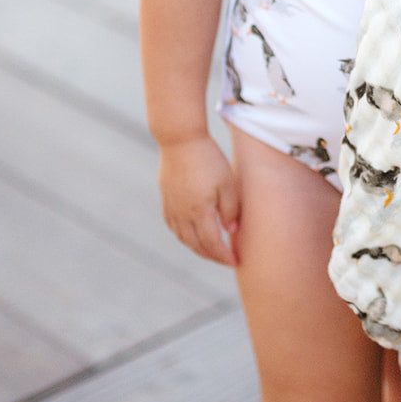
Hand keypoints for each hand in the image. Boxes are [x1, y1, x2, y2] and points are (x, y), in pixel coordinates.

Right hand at [158, 135, 239, 265]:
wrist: (180, 140)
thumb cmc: (209, 159)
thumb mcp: (228, 183)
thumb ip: (230, 210)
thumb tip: (231, 231)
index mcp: (199, 212)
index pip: (212, 244)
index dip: (223, 256)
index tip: (235, 261)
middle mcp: (182, 214)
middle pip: (196, 245)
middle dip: (211, 256)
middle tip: (225, 260)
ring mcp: (171, 207)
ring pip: (183, 237)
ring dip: (196, 248)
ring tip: (210, 250)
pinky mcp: (166, 198)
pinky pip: (173, 226)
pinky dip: (183, 235)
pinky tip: (191, 233)